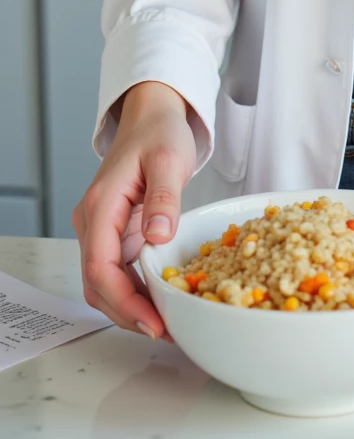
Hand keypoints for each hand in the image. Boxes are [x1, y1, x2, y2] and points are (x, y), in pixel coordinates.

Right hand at [72, 81, 195, 341]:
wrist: (152, 115)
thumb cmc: (159, 132)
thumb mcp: (168, 159)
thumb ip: (164, 198)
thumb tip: (159, 236)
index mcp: (101, 206)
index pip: (101, 269)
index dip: (125, 302)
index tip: (153, 322)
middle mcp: (93, 222)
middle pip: (98, 284)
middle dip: (127, 313)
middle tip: (165, 330)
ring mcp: (101, 229)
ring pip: (104, 283)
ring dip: (129, 306)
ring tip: (165, 322)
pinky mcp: (114, 232)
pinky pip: (117, 271)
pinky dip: (133, 291)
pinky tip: (159, 300)